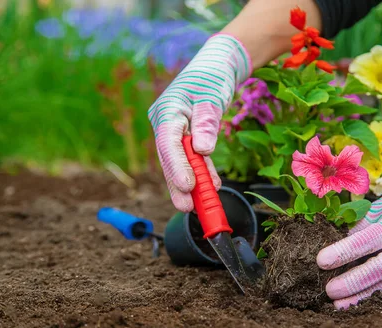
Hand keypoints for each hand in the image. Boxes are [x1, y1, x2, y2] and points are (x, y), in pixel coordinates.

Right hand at [148, 34, 250, 211]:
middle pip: (170, 158)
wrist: (216, 65)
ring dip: (191, 183)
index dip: (176, 167)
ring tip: (200, 206)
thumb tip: (203, 150)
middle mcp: (165, 123)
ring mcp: (173, 131)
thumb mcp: (212, 97)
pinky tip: (211, 187)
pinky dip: (202, 172)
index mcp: (167, 110)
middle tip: (187, 207)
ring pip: (180, 162)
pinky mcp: (184, 137)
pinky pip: (191, 158)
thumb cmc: (212, 76)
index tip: (188, 186)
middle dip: (179, 184)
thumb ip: (206, 123)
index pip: (168, 142)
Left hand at [317, 162, 381, 308]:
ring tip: (338, 306)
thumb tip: (329, 240)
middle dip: (353, 282)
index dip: (344, 251)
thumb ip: (358, 225)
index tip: (321, 260)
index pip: (366, 241)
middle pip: (379, 269)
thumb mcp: (379, 207)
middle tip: (328, 290)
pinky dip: (373, 296)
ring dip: (361, 297)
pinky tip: (354, 303)